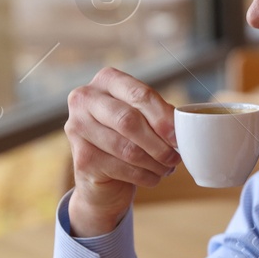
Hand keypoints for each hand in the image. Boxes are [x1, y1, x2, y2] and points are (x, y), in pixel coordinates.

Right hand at [63, 68, 180, 236]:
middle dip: (158, 143)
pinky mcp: (81, 158)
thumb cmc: (128, 138)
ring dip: (154, 163)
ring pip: (126, 148)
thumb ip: (158, 116)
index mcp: (106, 80)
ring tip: (167, 168)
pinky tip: (153, 178)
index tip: (179, 136)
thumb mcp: (143, 119)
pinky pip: (121, 168)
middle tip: (175, 157)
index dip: (163, 117)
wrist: (102, 174)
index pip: (140, 95)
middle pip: (129, 121)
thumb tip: (181, 128)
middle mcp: (85, 99)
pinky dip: (144, 176)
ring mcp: (77, 128)